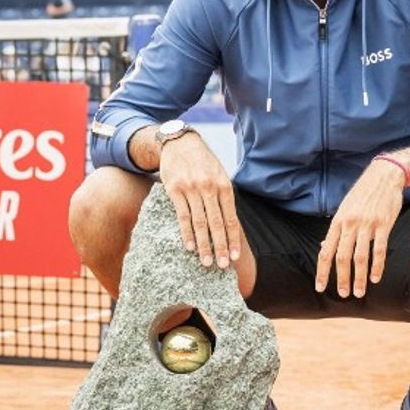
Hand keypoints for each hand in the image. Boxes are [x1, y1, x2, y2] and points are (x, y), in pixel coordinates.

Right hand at [158, 133, 239, 268]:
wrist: (180, 143)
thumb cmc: (203, 163)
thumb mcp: (219, 175)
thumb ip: (224, 197)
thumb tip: (229, 225)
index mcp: (224, 186)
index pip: (231, 218)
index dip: (234, 239)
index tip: (235, 257)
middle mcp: (209, 188)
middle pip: (217, 223)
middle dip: (221, 247)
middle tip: (222, 266)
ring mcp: (192, 189)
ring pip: (200, 222)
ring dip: (204, 245)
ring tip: (206, 262)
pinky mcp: (175, 190)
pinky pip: (182, 215)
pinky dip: (187, 233)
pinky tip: (189, 247)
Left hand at [316, 159, 405, 298]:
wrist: (384, 176)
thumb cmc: (362, 194)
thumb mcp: (344, 209)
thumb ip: (336, 229)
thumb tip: (325, 247)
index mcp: (337, 222)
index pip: (326, 252)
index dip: (322, 271)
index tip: (320, 287)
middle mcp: (350, 225)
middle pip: (342, 258)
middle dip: (341, 279)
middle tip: (343, 295)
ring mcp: (367, 225)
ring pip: (360, 257)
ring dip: (358, 278)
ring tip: (359, 293)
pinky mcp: (383, 224)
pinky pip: (379, 250)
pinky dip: (377, 266)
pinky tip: (375, 278)